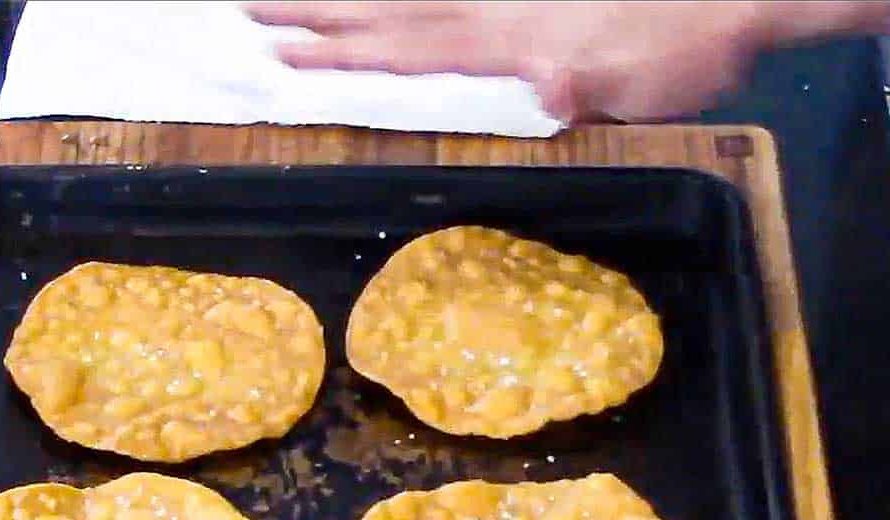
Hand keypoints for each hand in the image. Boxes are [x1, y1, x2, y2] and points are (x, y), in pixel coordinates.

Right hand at [244, 2, 888, 121]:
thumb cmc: (689, 43)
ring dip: (351, 0)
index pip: (406, 48)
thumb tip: (550, 87)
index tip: (282, 51)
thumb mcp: (642, 79)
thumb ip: (589, 79)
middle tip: (253, 10)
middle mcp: (496, 9)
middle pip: (390, 11)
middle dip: (320, 15)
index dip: (343, 52)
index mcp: (506, 38)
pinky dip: (408, 4)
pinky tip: (386, 6)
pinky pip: (448, 1)